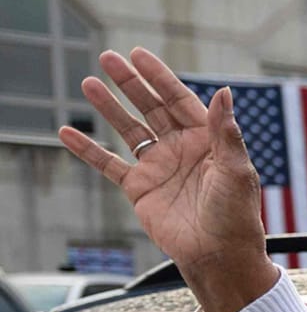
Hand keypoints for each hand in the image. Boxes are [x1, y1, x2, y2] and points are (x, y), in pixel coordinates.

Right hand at [57, 50, 275, 311]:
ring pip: (128, 129)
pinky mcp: (140, 188)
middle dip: (130, 83)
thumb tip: (224, 91)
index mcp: (207, 140)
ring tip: (88, 83)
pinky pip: (108, 163)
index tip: (138, 55)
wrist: (218, 255)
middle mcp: (181, 149)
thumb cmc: (236, 215)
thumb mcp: (235, 170)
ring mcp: (159, 166)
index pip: (179, 100)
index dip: (159, 78)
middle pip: (151, 107)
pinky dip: (87, 149)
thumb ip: (225, 132)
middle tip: (107, 58)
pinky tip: (66, 132)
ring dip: (108, 107)